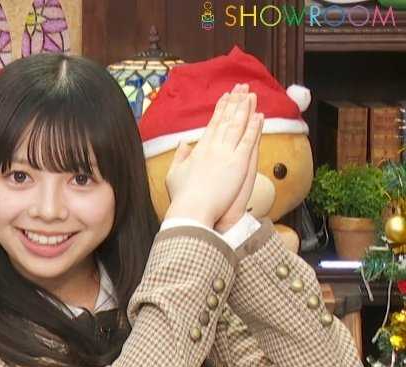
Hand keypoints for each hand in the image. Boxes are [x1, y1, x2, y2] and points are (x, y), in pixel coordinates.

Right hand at [164, 83, 263, 227]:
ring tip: (251, 94)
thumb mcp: (174, 174)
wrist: (192, 211)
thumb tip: (183, 143)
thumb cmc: (182, 197)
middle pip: (226, 120)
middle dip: (235, 102)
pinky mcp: (238, 163)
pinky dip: (254, 127)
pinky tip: (260, 115)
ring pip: (238, 126)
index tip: (226, 96)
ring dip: (245, 108)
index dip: (220, 109)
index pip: (212, 124)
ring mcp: (226, 154)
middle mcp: (212, 147)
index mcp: (199, 150)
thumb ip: (180, 156)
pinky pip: (248, 141)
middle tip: (241, 86)